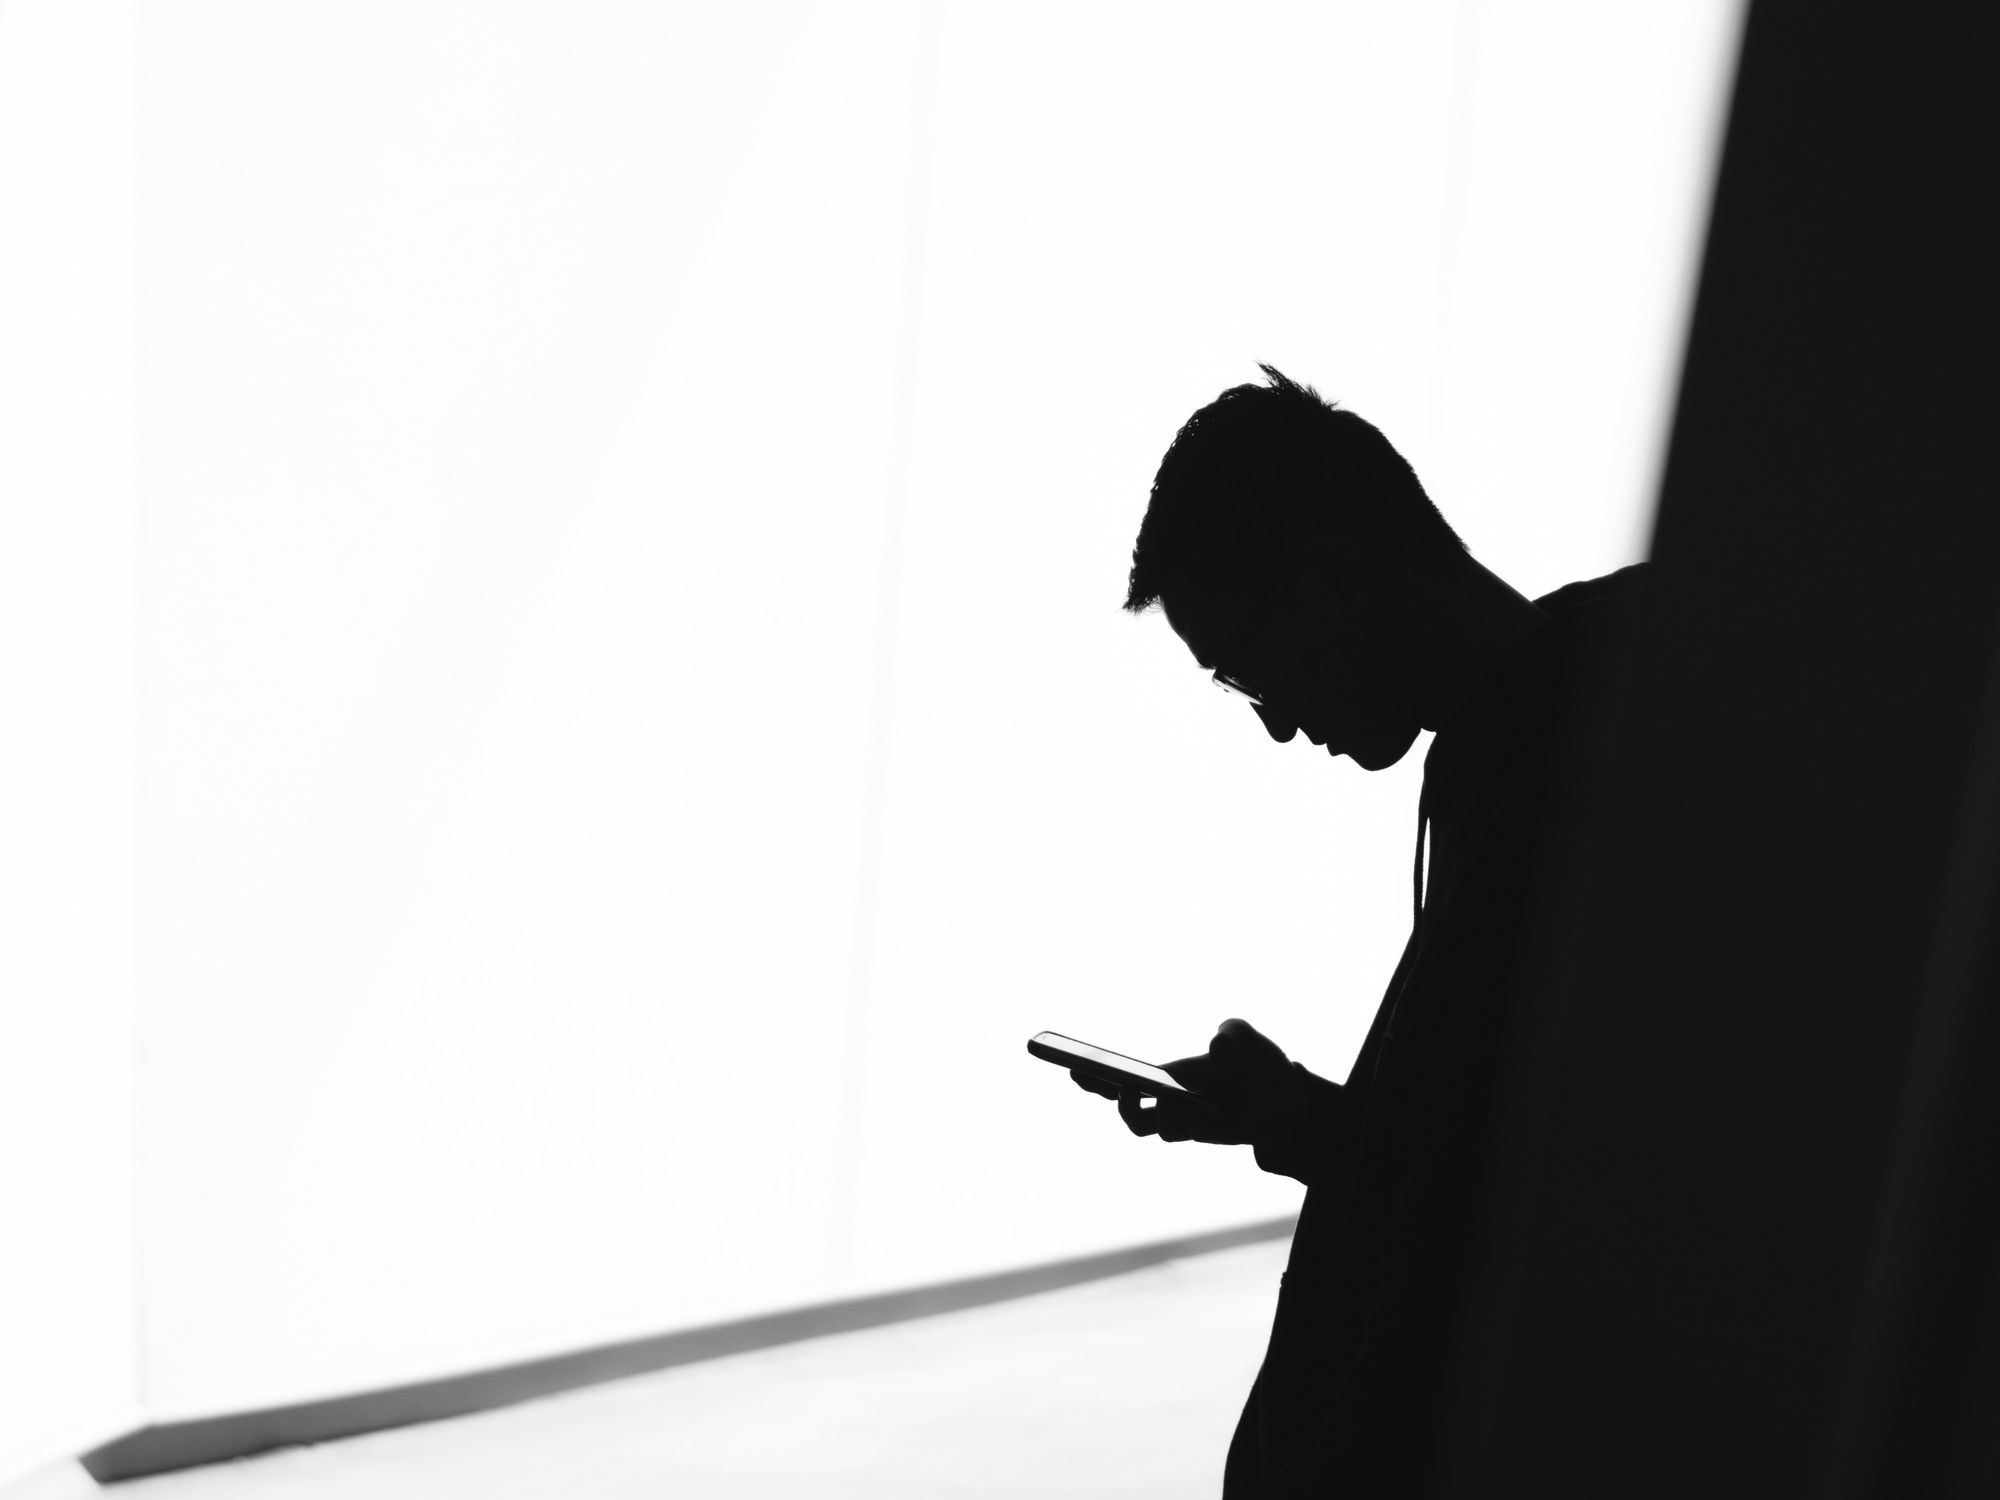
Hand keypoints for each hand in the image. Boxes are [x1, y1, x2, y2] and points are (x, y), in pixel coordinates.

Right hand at [1070, 1018, 1309, 1147]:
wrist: (1295, 1096)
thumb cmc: (1261, 1064)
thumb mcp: (1246, 1036)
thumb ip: (1231, 1033)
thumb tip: (1216, 1047)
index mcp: (1170, 1076)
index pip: (1122, 1080)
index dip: (1094, 1077)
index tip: (1071, 1067)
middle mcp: (1174, 1104)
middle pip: (1130, 1114)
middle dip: (1117, 1100)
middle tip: (1122, 1086)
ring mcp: (1192, 1123)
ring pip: (1155, 1127)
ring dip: (1159, 1111)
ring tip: (1174, 1098)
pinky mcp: (1212, 1135)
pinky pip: (1187, 1131)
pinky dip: (1187, 1118)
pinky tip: (1200, 1107)